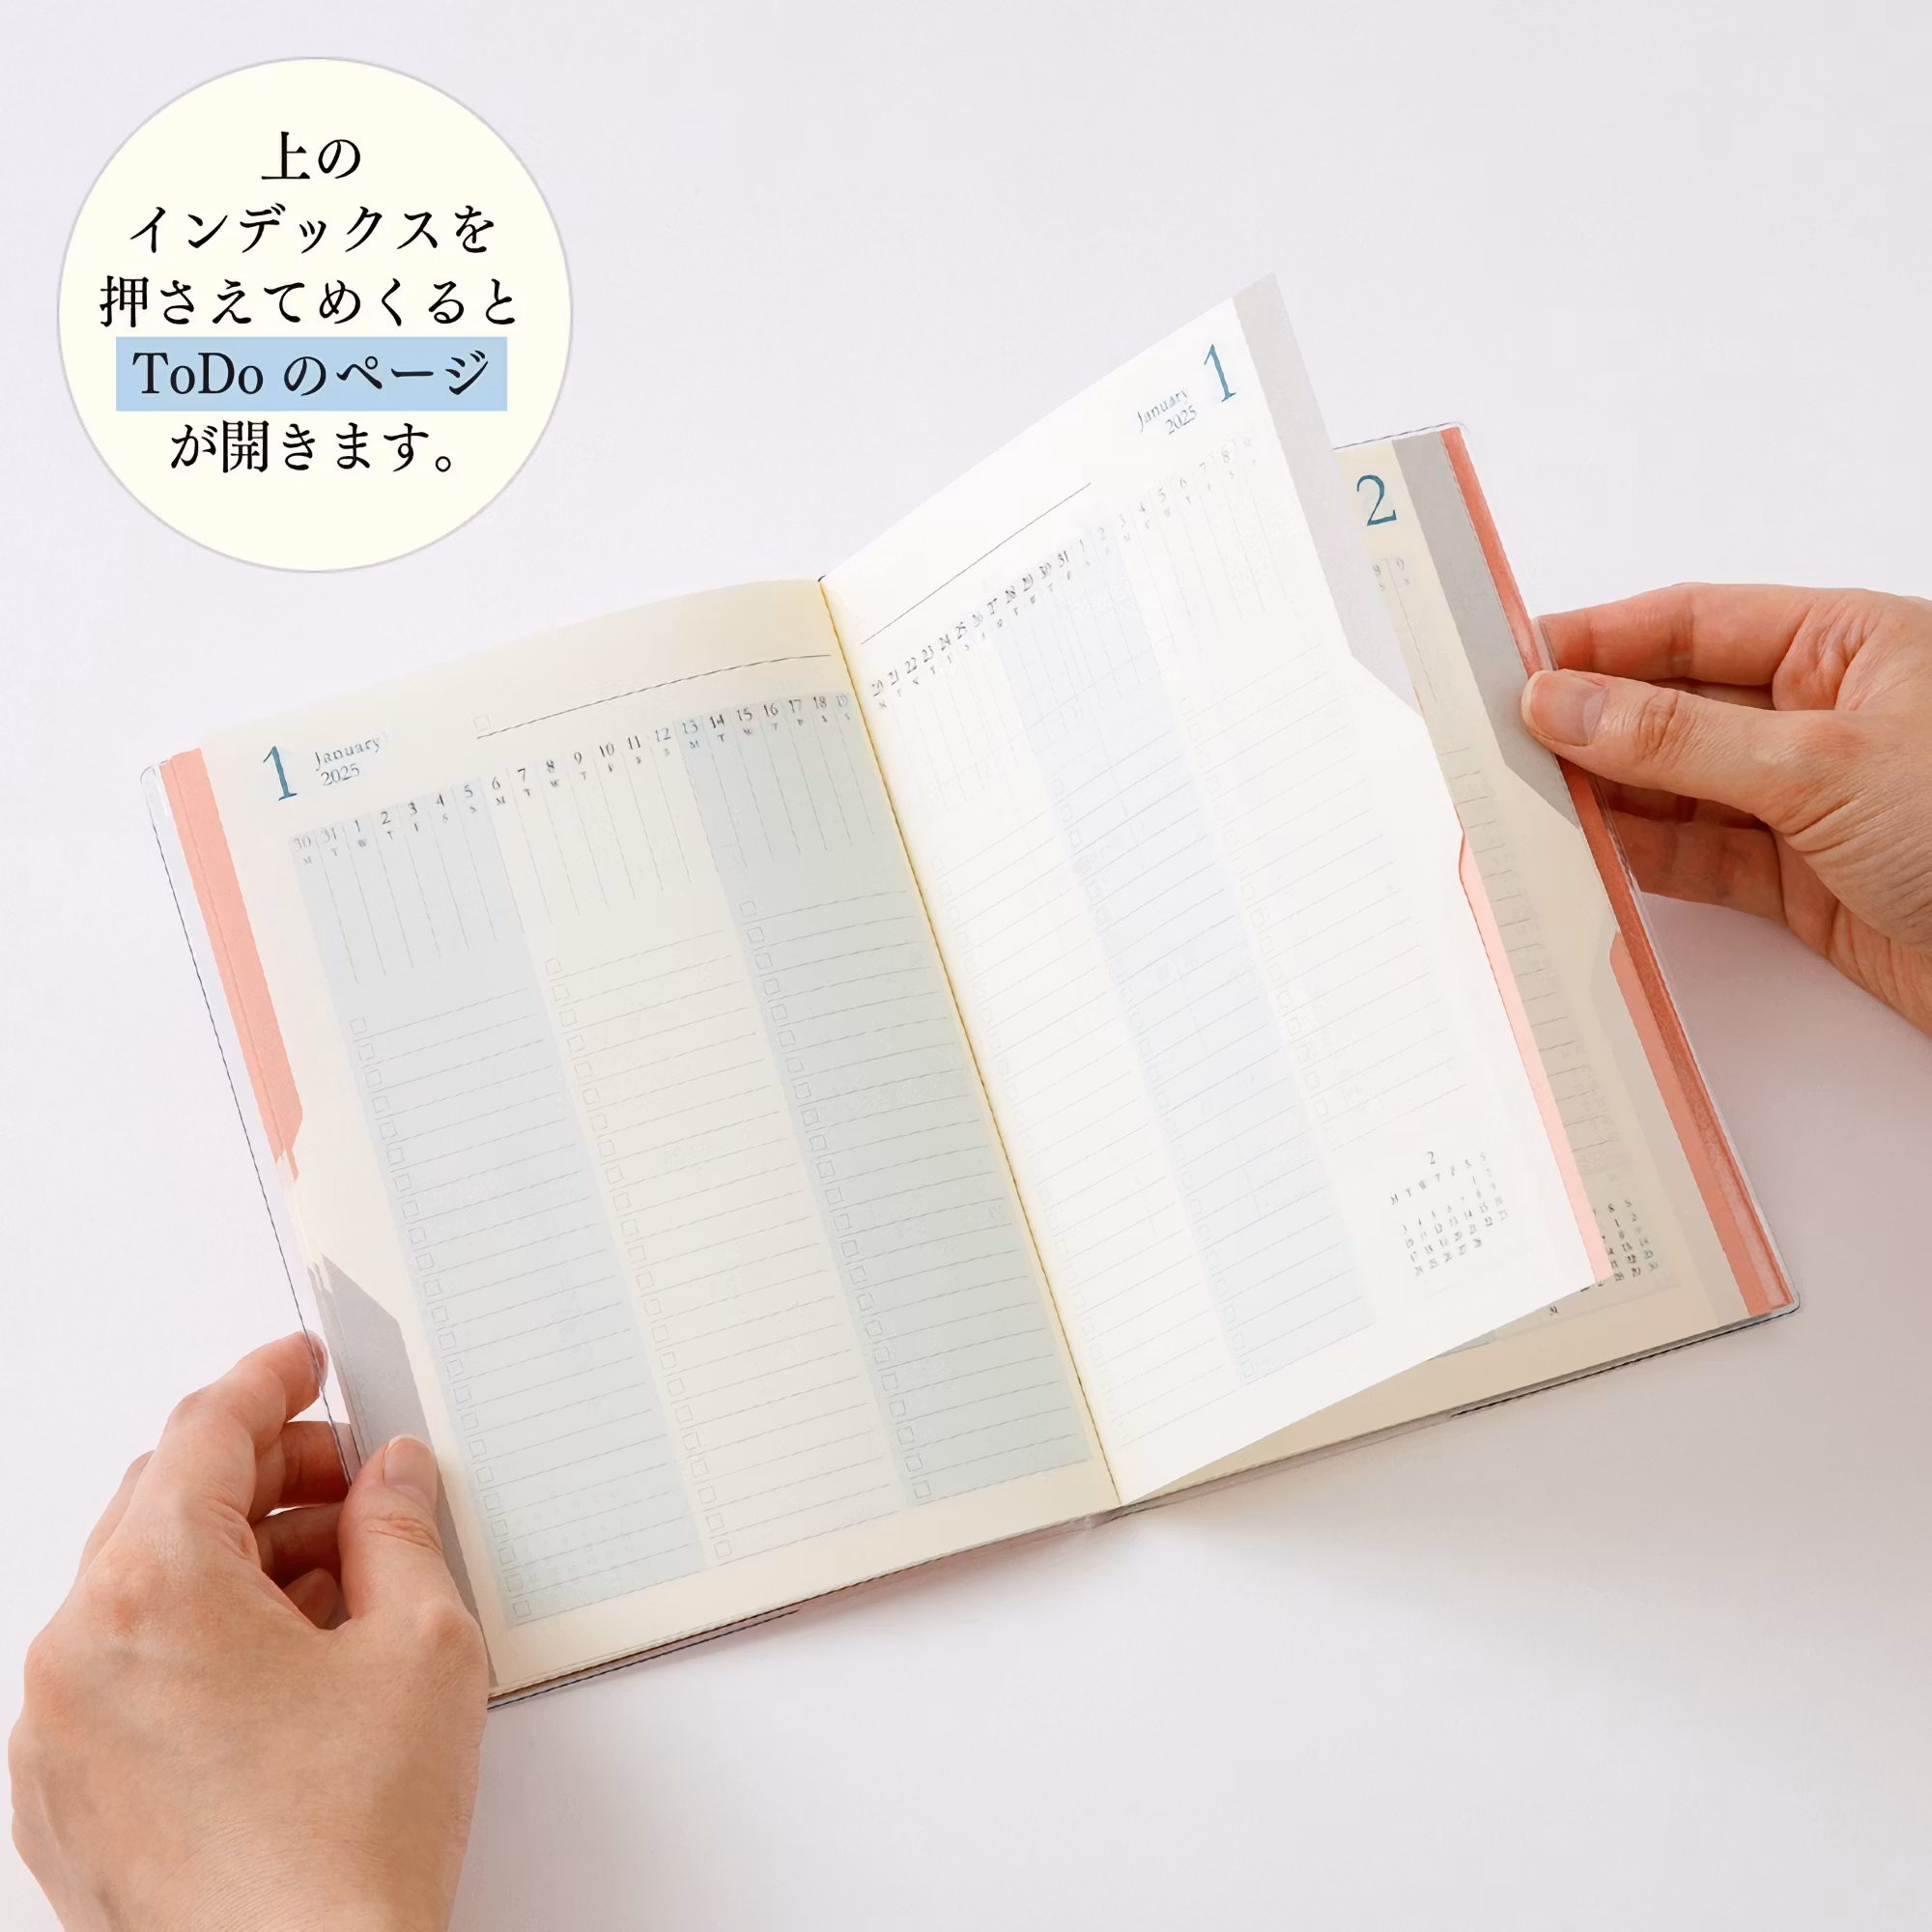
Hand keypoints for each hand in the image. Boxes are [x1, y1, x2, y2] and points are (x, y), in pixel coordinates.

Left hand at [10, 1334, 486, 1931]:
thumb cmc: (347, 1847)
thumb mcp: (421, 1644)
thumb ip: (400, 1528)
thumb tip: (391, 1477)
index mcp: (153, 1592)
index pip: (203, 1434)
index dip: (266, 1381)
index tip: (302, 1363)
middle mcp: (77, 1652)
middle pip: (161, 1502)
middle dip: (264, 1477)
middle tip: (353, 1479)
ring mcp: (57, 1732)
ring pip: (140, 1586)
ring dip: (236, 1559)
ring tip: (342, 1585)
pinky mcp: (63, 1796)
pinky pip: (121, 1668)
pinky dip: (196, 1636)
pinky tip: (290, 1663)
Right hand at [1520, 584, 1931, 1037]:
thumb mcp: (1820, 766)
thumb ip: (1676, 739)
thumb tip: (1563, 701)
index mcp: (1848, 645)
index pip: (1689, 626)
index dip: (1595, 639)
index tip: (1510, 659)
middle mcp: (1822, 716)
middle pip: (1670, 706)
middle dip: (1586, 722)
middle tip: (1495, 738)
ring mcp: (1807, 801)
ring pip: (1673, 787)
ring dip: (1603, 796)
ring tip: (1523, 800)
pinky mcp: (1799, 881)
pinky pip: (1693, 858)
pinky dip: (1637, 859)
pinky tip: (1586, 852)